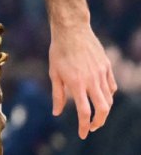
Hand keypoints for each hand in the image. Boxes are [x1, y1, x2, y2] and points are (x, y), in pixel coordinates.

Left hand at [50, 23, 116, 138]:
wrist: (72, 30)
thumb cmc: (59, 51)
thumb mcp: (53, 73)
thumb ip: (57, 94)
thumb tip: (56, 113)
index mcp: (76, 83)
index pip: (84, 111)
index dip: (84, 126)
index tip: (83, 134)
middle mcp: (91, 80)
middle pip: (103, 109)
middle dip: (99, 122)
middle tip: (92, 127)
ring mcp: (102, 73)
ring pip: (108, 98)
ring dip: (103, 109)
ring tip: (95, 113)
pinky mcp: (107, 67)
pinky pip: (111, 86)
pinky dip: (108, 95)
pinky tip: (100, 96)